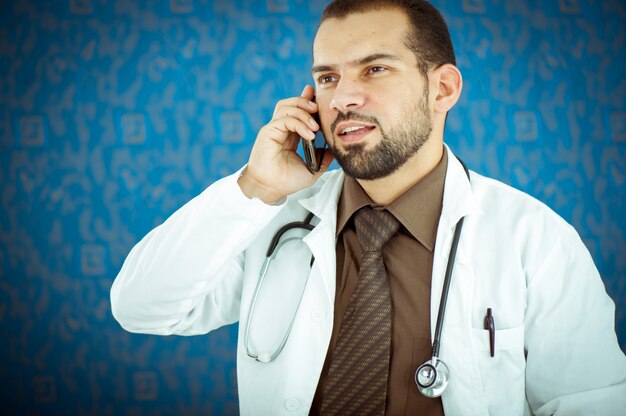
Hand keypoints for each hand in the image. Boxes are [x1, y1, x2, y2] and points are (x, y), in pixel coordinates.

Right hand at [238, 85, 333, 203]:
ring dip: (303, 111)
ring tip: (316, 125)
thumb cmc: (286, 181)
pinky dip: (299, 124)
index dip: (307, 100)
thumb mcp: (311, 170)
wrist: (270, 189)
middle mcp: (281, 129)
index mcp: (290, 135)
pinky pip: (284, 119)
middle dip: (306, 101)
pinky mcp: (268, 132)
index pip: (297, 110)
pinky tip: (309, 135)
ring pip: (286, 107)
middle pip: (291, 103)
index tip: (318, 96)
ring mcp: (273, 129)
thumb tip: (333, 151)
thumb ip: (322, 160)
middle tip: (318, 108)